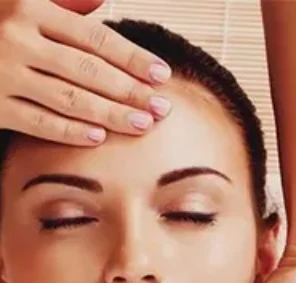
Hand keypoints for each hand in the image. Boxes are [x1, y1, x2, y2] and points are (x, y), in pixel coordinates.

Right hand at [0, 0, 171, 145]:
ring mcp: (3, 74)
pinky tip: (99, 138)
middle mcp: (17, 39)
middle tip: (162, 108)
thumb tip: (103, 3)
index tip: (161, 75)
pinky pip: (39, 123)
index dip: (132, 58)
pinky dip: (70, 132)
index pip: (95, 38)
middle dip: (130, 91)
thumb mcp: (23, 0)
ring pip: (69, 100)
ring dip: (111, 115)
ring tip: (143, 124)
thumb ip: (63, 4)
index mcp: (30, 7)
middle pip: (89, 71)